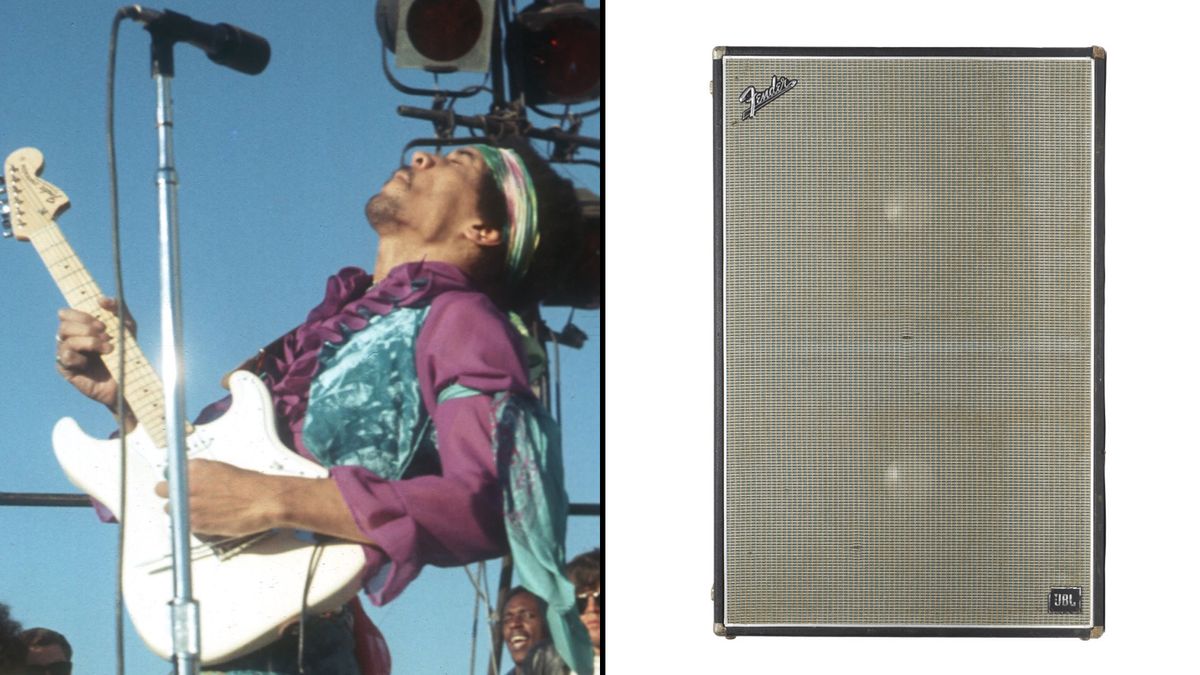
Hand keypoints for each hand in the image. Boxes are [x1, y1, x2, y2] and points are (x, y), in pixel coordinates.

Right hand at [56, 296, 136, 429]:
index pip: (66, 313)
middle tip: (106, 335)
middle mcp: (70, 340)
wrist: (129, 382)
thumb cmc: (127, 354)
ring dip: (89, 341)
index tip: (102, 322)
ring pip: (65, 338)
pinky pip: (65, 356)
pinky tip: (91, 362)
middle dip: (86, 327)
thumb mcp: (127, 328)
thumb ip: (118, 309)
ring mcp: (66, 354)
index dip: (80, 314)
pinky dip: (81, 356)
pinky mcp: (66, 369)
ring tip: (108, 349)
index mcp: (80, 328)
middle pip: (64, 324)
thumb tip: (103, 299)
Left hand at [155, 459, 283, 536]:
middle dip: (171, 494)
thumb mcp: (222, 470)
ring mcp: (188, 503)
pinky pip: (182, 524)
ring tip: (200, 512)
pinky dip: (191, 524)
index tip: (181, 485)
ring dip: (179, 511)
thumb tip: (191, 481)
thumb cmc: (250, 486)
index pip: (170, 472)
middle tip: (185, 499)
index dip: (176, 480)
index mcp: (195, 467)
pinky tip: (208, 520)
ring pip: (169, 509)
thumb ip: (201, 475)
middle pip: (161, 490)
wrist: (264, 500)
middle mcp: (187, 483)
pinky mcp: (194, 522)